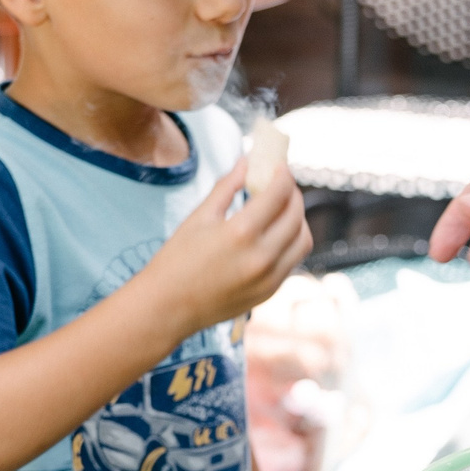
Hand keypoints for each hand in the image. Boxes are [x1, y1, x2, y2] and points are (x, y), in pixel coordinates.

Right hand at [137, 157, 313, 339]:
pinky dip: (290, 242)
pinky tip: (275, 234)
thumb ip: (227, 187)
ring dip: (298, 220)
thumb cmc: (176, 260)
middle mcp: (262, 257)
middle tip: (282, 184)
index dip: (283, 175)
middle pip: (296, 215)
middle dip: (293, 194)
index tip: (279, 166)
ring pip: (303, 240)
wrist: (167, 308)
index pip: (279, 194)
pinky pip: (292, 261)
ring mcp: (269, 278)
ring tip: (282, 209)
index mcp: (241, 232)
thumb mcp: (199, 217)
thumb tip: (246, 162)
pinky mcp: (269, 293)